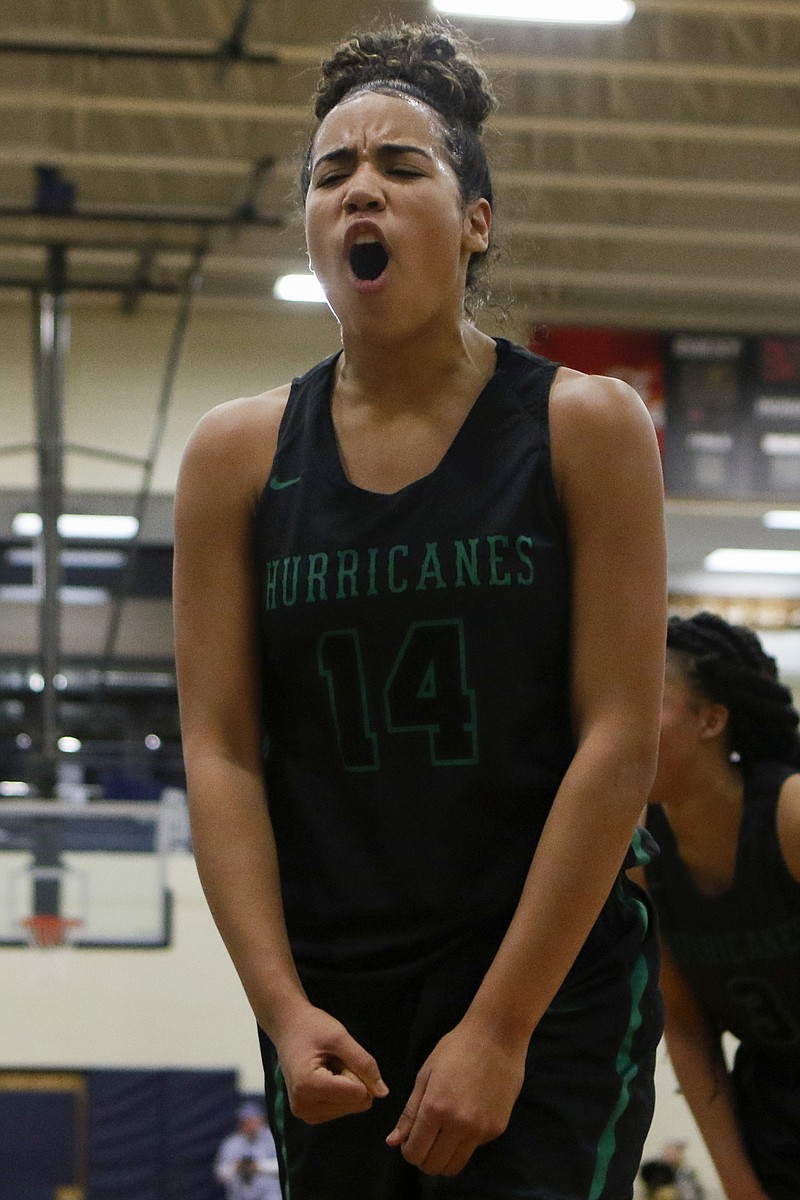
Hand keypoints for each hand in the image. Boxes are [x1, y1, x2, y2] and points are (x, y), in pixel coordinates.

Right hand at [272, 1003, 387, 1123]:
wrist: (287, 1027)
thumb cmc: (312, 1026)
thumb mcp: (340, 1036)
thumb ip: (364, 1063)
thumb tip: (383, 1093)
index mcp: (309, 1087)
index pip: (359, 1094)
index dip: (357, 1070)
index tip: (338, 1055)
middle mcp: (304, 1108)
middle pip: (356, 1103)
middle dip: (352, 1079)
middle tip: (332, 1060)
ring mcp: (305, 1114)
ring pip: (351, 1107)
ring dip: (346, 1084)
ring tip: (327, 1065)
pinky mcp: (308, 1115)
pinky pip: (341, 1109)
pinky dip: (340, 1091)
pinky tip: (325, 1075)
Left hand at [386, 1017, 526, 1176]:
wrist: (497, 1036)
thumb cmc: (456, 1048)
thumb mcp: (426, 1074)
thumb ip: (410, 1112)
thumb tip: (392, 1142)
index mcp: (435, 1108)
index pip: (415, 1152)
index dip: (408, 1151)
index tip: (409, 1142)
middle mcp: (458, 1125)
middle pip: (434, 1166)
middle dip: (423, 1158)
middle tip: (424, 1140)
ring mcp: (480, 1130)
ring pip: (455, 1166)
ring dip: (443, 1158)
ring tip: (441, 1137)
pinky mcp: (497, 1129)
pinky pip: (473, 1148)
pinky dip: (463, 1143)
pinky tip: (464, 1119)